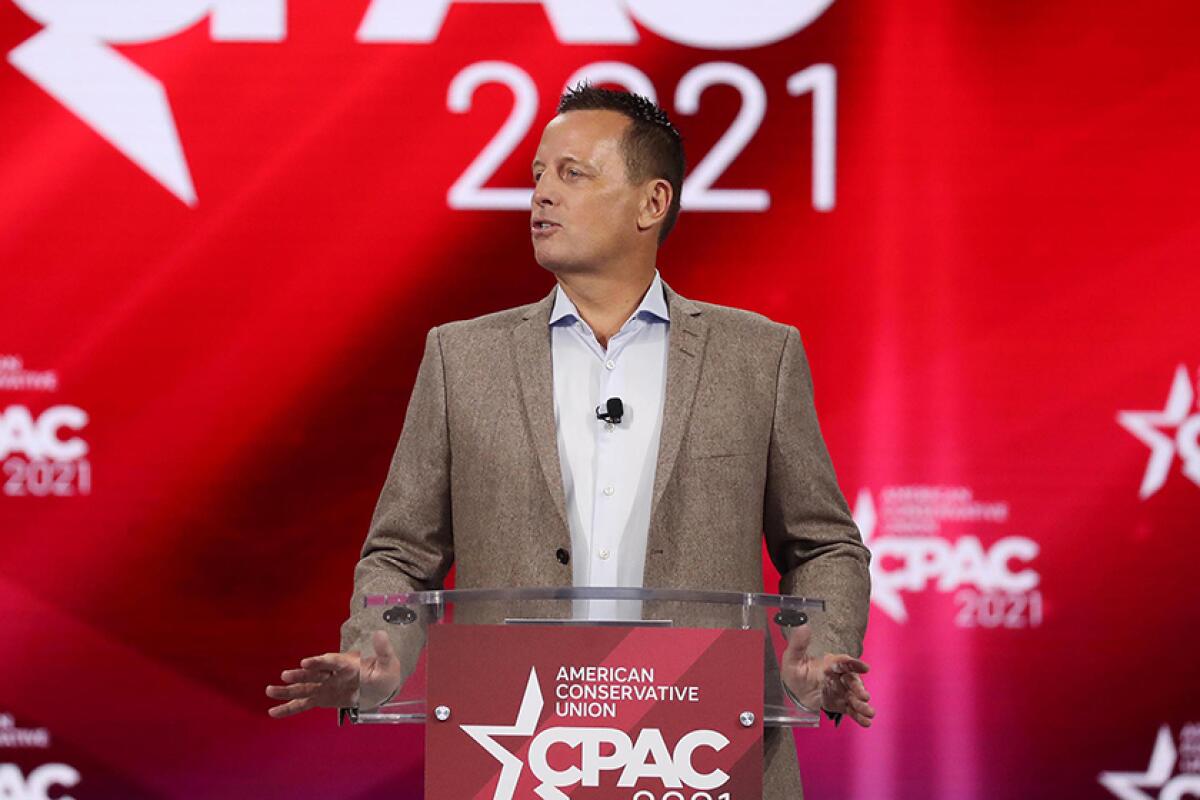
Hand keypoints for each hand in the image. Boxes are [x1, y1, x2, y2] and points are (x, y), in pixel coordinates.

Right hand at [265, 630, 401, 717]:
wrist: (381, 686)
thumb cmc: (384, 672)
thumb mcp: (388, 662)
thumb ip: (383, 650)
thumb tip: (380, 633)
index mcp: (347, 664)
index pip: (331, 662)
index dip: (319, 662)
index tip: (306, 663)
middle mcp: (332, 674)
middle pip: (314, 674)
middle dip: (300, 675)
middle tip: (285, 676)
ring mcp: (325, 686)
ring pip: (304, 688)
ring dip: (287, 690)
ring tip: (269, 691)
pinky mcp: (322, 698)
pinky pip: (304, 704)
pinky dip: (289, 709)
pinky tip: (273, 712)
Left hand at [780, 621, 874, 726]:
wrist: (794, 691)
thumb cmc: (795, 672)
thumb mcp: (792, 658)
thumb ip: (798, 644)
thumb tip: (802, 626)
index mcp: (830, 663)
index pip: (845, 662)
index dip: (855, 664)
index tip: (864, 667)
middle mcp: (839, 677)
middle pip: (852, 681)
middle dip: (859, 688)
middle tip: (864, 696)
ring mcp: (841, 691)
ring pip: (854, 696)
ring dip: (862, 704)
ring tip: (869, 712)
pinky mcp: (840, 703)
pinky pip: (851, 709)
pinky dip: (859, 716)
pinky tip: (865, 721)